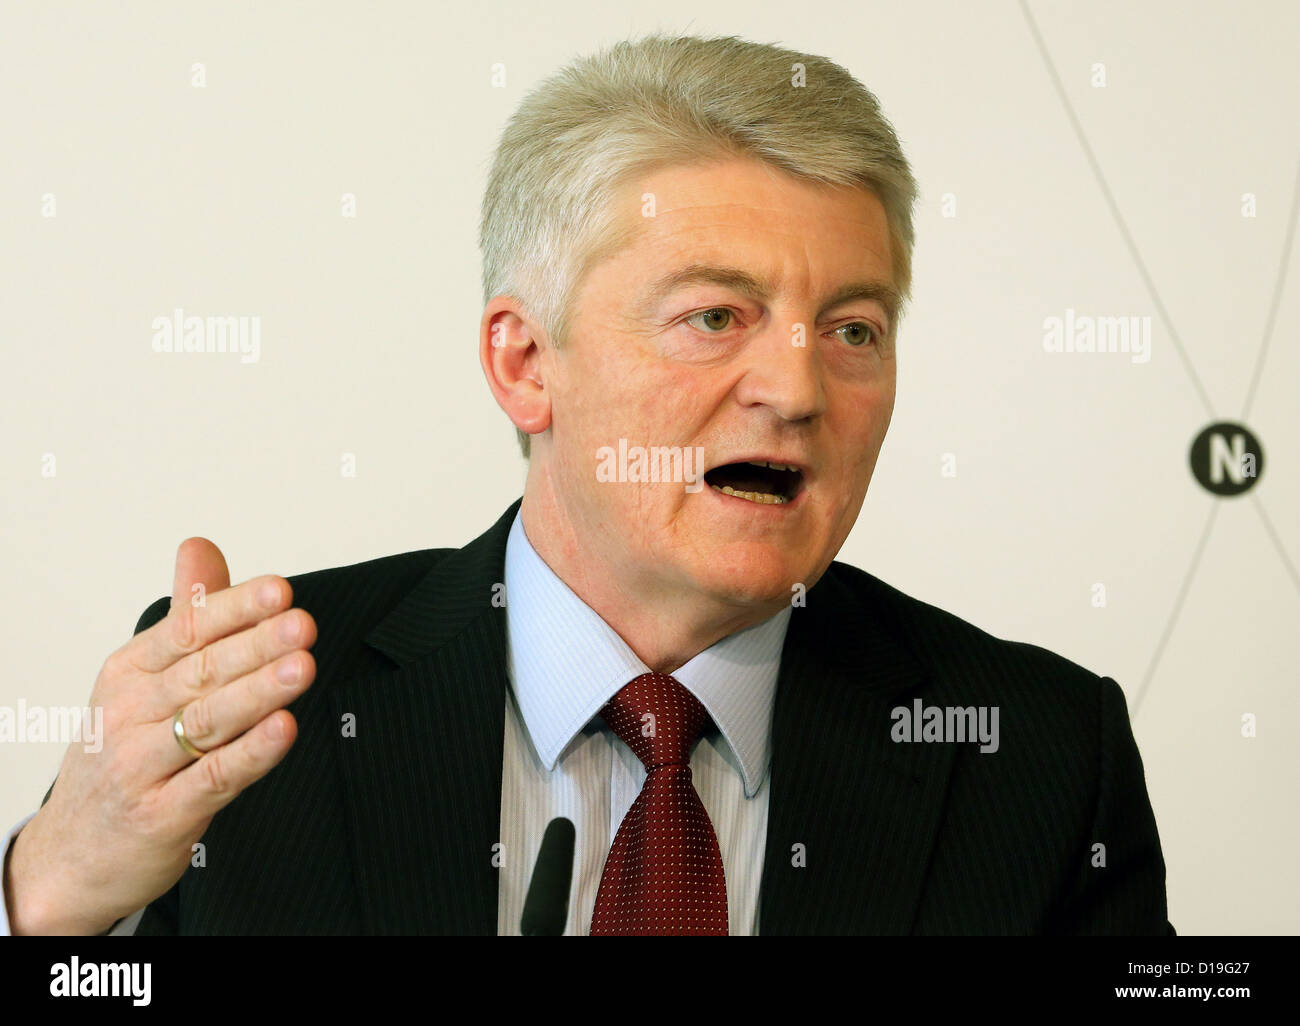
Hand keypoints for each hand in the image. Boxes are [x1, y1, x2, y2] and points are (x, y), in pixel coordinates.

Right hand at [3, 539, 315, 933]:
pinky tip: (283, 731)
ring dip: (260, 692)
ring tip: (303, 667)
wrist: (72, 855)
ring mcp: (141, 767)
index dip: (235, 609)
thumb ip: (186, 615)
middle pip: (203, 671)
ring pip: (209, 721)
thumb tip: (201, 546)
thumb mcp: (143, 680)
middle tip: (302, 624)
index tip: (280, 590)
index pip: (186, 630)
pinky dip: (250, 754)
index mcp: (128, 672)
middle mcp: (129, 714)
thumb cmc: (122, 755)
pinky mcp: (162, 815)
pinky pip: (213, 778)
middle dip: (257, 645)